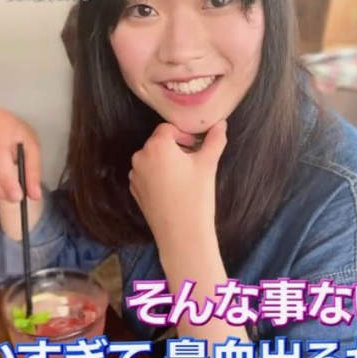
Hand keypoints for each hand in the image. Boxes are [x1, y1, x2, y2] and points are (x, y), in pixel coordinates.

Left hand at [128, 120, 227, 251]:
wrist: (182, 234)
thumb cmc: (196, 197)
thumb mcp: (208, 164)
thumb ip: (215, 140)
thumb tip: (221, 123)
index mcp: (157, 146)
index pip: (168, 128)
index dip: (184, 134)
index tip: (196, 145)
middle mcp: (140, 157)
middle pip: (158, 143)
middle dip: (175, 148)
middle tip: (193, 161)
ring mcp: (135, 175)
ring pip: (152, 159)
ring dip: (166, 162)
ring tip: (183, 177)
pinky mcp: (135, 191)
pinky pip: (146, 175)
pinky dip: (158, 176)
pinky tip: (173, 189)